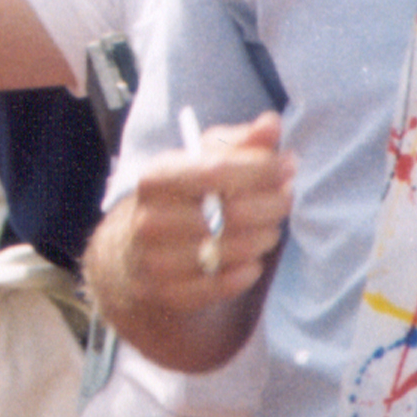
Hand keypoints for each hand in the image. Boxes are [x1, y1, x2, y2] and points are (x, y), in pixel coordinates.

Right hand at [120, 117, 291, 312]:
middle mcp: (149, 219)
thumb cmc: (179, 200)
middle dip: (272, 205)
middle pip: (233, 214)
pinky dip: (246, 272)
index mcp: (155, 179)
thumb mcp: (199, 163)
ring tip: (266, 230)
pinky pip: (224, 284)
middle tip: (283, 200)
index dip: (262, 168)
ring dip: (263, 239)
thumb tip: (271, 123)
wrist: (130, 257)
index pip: (218, 170)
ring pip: (234, 250)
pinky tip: (248, 260)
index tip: (286, 165)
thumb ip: (238, 143)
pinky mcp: (167, 293)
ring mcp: (155, 260)